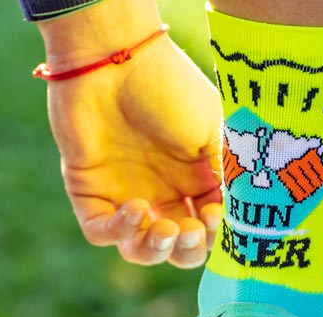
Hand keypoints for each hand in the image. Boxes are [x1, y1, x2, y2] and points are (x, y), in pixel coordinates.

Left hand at [42, 34, 222, 267]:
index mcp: (189, 181)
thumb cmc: (168, 88)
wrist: (115, 60)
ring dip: (154, 250)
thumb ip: (223, 175)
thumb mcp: (211, 130)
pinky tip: (136, 208)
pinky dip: (120, 232)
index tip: (213, 218)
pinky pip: (100, 232)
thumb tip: (233, 217)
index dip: (210, 235)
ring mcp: (122, 196)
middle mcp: (157, 193)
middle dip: (185, 250)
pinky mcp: (88, 194)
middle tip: (188, 230)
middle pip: (173, 247)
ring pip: (137, 249)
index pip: (203, 228)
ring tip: (164, 228)